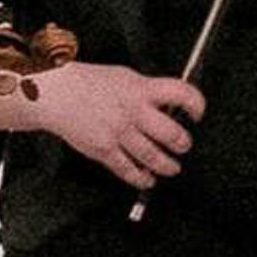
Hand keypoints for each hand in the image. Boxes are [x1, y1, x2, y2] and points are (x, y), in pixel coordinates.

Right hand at [35, 62, 203, 187]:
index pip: (181, 93)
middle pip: (171, 134)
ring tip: (171, 167)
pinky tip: (147, 178)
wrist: (58, 94)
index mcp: (140, 89)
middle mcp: (133, 112)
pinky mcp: (104, 150)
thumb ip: (149, 92)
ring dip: (167, 166)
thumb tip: (171, 105)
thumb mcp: (126, 77)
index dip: (196, 104)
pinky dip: (141, 178)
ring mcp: (119, 132)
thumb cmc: (89, 83)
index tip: (197, 113)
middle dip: (183, 143)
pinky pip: (129, 170)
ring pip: (153, 157)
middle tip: (184, 145)